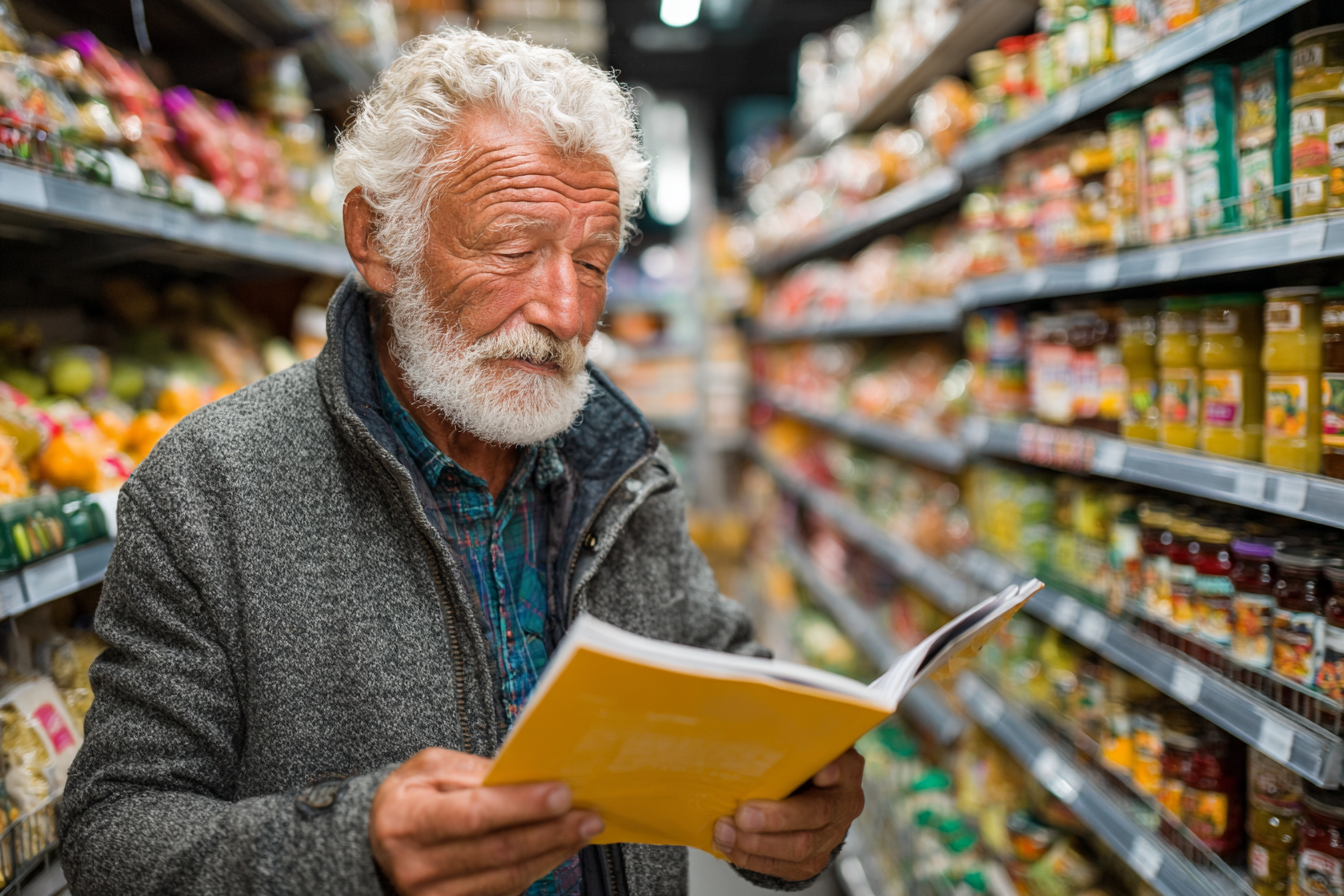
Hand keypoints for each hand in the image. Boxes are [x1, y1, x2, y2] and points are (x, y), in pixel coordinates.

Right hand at [370, 748, 603, 895]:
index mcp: (408, 820)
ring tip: (581, 829)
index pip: (474, 815)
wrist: (381, 843)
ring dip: (553, 851)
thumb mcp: (428, 768)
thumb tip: (522, 774)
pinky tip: (557, 848)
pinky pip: (505, 891)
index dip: (522, 805)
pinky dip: (537, 867)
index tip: (562, 793)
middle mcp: (418, 865)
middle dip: (551, 830)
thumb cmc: (409, 799)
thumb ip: (472, 771)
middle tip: (588, 814)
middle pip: (499, 850)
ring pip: (508, 876)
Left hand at [712, 748, 863, 881]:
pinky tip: (730, 845)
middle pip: (817, 813)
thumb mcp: (797, 743)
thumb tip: (748, 717)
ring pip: (800, 847)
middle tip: (743, 814)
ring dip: (757, 842)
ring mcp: (832, 835)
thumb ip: (784, 738)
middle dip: (777, 818)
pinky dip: (752, 857)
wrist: (805, 796)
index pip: (844, 767)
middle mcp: (845, 803)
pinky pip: (784, 866)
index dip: (833, 770)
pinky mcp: (814, 860)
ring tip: (725, 830)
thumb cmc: (795, 762)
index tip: (818, 771)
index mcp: (846, 768)